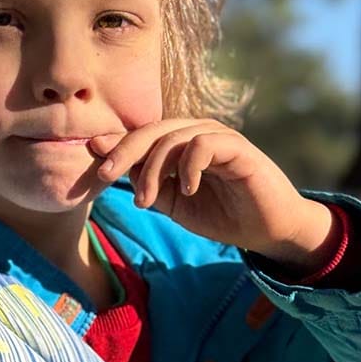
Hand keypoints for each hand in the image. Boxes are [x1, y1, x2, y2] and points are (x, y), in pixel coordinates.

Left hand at [91, 120, 334, 271]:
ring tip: (146, 199)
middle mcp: (198, 133)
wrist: (267, 231)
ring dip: (153, 168)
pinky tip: (185, 189)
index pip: (144, 135)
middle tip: (105, 175)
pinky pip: (203, 144)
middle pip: (152, 130)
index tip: (92, 160)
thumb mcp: (175, 204)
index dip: (116, 144)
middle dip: (125, 151)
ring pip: (173, 136)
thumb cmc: (223, 215)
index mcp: (181, 143)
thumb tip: (110, 166)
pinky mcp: (239, 149)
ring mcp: (219, 137)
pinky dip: (188, 166)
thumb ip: (149, 184)